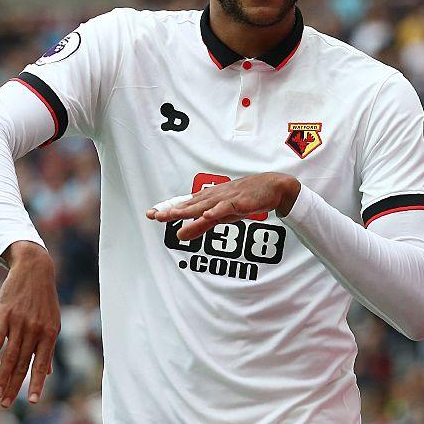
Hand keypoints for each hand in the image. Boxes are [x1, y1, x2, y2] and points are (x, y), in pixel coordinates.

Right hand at [0, 241, 59, 407]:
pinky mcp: (3, 315)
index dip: (37, 384)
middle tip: (5, 404)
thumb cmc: (44, 298)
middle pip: (23, 364)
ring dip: (2, 377)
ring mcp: (19, 323)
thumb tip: (48, 372)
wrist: (34, 268)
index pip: (42, 365)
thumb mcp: (52, 321)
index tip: (33, 402)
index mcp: (49, 334)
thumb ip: (47, 347)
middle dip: (14, 386)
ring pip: (9, 356)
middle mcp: (35, 331)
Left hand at [146, 173, 300, 240]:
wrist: (271, 187)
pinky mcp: (240, 201)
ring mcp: (226, 198)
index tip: (151, 214)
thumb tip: (179, 236)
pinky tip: (208, 214)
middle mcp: (213, 197)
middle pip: (190, 204)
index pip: (183, 205)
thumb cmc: (243, 200)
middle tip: (157, 215)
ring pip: (205, 205)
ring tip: (175, 214)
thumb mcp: (219, 216)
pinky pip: (227, 206)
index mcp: (206, 200)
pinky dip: (217, 209)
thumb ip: (199, 226)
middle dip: (173, 210)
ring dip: (189, 209)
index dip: (168, 209)